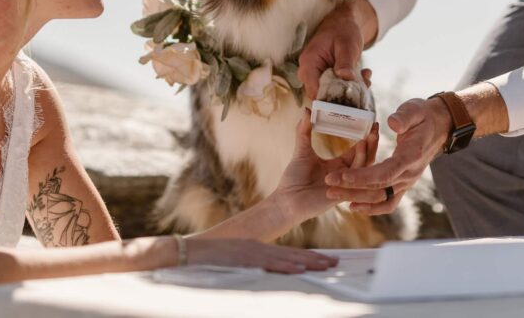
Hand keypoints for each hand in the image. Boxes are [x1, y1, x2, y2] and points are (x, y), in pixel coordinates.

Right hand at [185, 237, 337, 273]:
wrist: (187, 252)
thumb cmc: (208, 261)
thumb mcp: (235, 263)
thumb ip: (251, 266)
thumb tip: (266, 275)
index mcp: (257, 249)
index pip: (289, 254)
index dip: (310, 257)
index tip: (326, 260)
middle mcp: (259, 248)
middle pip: (294, 255)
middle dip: (316, 259)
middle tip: (336, 262)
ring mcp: (252, 253)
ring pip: (287, 258)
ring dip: (309, 262)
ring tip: (327, 264)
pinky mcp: (245, 259)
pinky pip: (269, 263)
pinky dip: (285, 266)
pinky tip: (299, 268)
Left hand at [273, 109, 379, 222]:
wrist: (286, 200)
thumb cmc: (293, 178)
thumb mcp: (301, 150)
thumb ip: (304, 131)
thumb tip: (306, 109)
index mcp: (338, 165)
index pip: (357, 151)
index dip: (365, 139)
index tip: (371, 124)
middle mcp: (345, 175)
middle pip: (366, 158)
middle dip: (372, 144)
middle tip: (375, 128)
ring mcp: (345, 185)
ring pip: (364, 168)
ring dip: (368, 153)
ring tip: (368, 137)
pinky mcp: (343, 194)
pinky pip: (356, 180)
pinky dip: (359, 166)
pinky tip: (359, 151)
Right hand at [298, 0, 377, 98]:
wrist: (344, 24)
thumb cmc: (343, 30)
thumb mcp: (346, 45)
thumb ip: (345, 62)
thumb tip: (346, 78)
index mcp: (309, 63)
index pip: (313, 91)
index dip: (328, 101)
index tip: (348, 101)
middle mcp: (311, 73)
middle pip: (323, 96)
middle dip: (345, 95)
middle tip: (363, 85)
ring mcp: (319, 77)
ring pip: (333, 94)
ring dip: (351, 89)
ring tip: (366, 77)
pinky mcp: (328, 79)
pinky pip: (339, 89)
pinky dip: (353, 85)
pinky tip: (364, 75)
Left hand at [324, 97, 450, 214]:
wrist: (439, 126)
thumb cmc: (423, 115)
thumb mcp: (415, 109)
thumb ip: (404, 117)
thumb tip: (392, 124)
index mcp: (411, 156)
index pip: (386, 172)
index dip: (364, 177)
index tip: (343, 176)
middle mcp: (410, 174)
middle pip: (379, 188)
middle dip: (352, 188)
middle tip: (329, 184)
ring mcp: (407, 181)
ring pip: (381, 198)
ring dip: (357, 198)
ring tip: (333, 195)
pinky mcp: (403, 183)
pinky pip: (388, 202)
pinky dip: (371, 207)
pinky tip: (353, 206)